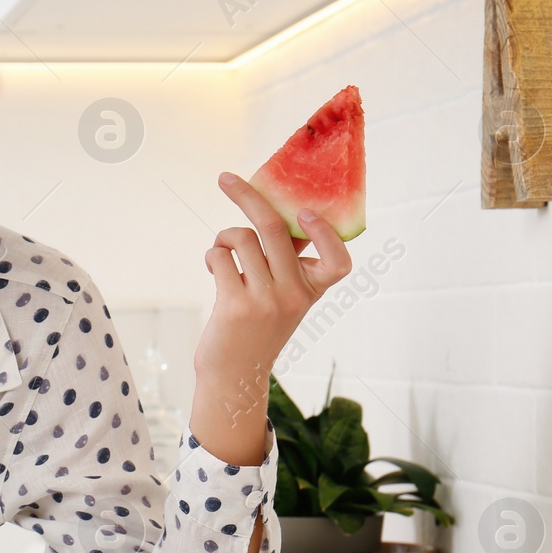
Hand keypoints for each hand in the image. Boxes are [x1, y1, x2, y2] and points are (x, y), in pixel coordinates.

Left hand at [194, 171, 352, 384]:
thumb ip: (287, 260)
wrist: (234, 374)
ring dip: (224, 238)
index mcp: (311, 290)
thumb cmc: (257, 325)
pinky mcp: (236, 305)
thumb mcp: (283, 296)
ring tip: (222, 253)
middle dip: (246, 196)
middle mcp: (293, 294)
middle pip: (273, 228)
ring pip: (241, 239)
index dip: (325, 233)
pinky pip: (220, 256)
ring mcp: (266, 300)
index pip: (338, 262)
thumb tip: (279, 210)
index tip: (305, 212)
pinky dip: (213, 255)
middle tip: (226, 178)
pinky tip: (214, 268)